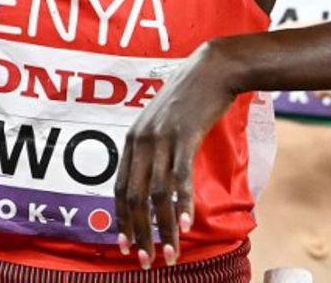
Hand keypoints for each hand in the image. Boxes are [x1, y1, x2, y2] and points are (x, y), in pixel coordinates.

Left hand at [114, 44, 237, 268]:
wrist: (211, 69)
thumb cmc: (189, 99)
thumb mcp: (163, 124)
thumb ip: (155, 151)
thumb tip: (157, 185)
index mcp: (132, 141)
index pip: (120, 189)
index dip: (121, 221)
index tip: (125, 247)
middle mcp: (141, 141)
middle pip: (134, 197)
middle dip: (139, 233)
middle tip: (145, 261)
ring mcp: (162, 138)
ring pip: (156, 193)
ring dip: (162, 229)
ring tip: (170, 254)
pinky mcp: (185, 136)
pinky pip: (180, 177)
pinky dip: (181, 203)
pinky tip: (185, 224)